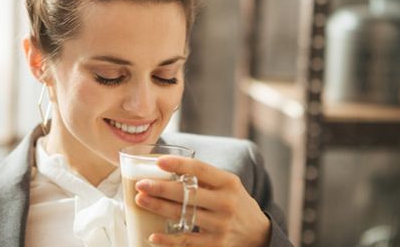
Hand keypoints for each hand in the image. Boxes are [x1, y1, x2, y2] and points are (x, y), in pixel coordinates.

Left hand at [134, 156, 270, 246]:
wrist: (257, 233)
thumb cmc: (234, 202)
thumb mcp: (227, 185)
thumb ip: (204, 178)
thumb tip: (167, 167)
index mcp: (228, 183)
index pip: (201, 170)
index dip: (179, 165)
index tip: (158, 161)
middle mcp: (226, 203)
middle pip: (189, 194)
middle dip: (162, 188)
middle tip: (141, 184)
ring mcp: (221, 226)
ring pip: (184, 216)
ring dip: (159, 208)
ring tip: (141, 200)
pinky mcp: (216, 245)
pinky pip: (188, 242)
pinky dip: (169, 240)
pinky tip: (153, 236)